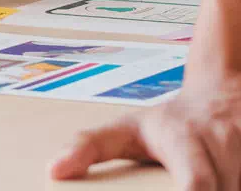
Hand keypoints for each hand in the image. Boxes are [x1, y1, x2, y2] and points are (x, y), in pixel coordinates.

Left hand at [49, 75, 240, 188]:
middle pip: (225, 189)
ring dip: (228, 184)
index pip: (197, 184)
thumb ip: (90, 146)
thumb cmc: (166, 124)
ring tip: (208, 177)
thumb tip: (53, 171)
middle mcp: (219, 138)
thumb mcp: (126, 129)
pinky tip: (227, 179)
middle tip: (186, 184)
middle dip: (212, 190)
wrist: (220, 92)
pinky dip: (240, 180)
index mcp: (180, 136)